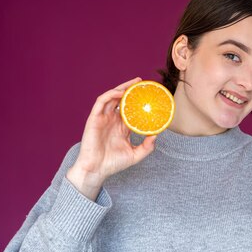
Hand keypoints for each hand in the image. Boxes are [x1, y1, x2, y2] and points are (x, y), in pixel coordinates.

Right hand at [66, 77, 156, 199]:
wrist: (97, 170)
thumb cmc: (113, 163)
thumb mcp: (135, 155)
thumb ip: (147, 146)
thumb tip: (157, 134)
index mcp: (121, 127)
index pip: (130, 109)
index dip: (138, 101)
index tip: (149, 95)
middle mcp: (112, 120)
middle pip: (121, 99)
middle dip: (130, 89)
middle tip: (141, 82)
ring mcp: (103, 118)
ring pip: (112, 97)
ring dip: (121, 88)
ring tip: (133, 83)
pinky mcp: (94, 118)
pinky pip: (101, 102)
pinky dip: (110, 95)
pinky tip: (120, 93)